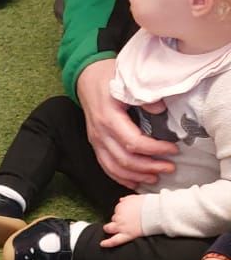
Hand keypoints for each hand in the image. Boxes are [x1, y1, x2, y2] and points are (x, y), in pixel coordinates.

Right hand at [77, 59, 175, 187]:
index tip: (173, 149)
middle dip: (149, 167)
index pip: (133, 142)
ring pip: (114, 167)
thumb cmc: (110, 77)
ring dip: (136, 176)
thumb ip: (145, 97)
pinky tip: (134, 182)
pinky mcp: (95, 144)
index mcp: (109, 118)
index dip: (155, 149)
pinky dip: (120, 178)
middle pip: (125, 160)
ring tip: (155, 177)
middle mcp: (100, 133)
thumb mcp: (129, 80)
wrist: (87, 78)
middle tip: (169, 168)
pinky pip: (106, 167)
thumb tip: (161, 111)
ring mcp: (95, 141)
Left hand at [100, 193, 145, 247]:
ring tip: (113, 230)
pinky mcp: (127, 234)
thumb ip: (127, 199)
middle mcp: (120, 216)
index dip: (122, 212)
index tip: (128, 214)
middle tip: (126, 221)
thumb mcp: (137, 197)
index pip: (118, 210)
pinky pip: (114, 240)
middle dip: (117, 220)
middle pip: (114, 219)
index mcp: (122, 206)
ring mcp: (122, 226)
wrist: (157, 212)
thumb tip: (121, 200)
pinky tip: (103, 244)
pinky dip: (108, 243)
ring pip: (110, 228)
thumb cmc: (150, 204)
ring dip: (110, 228)